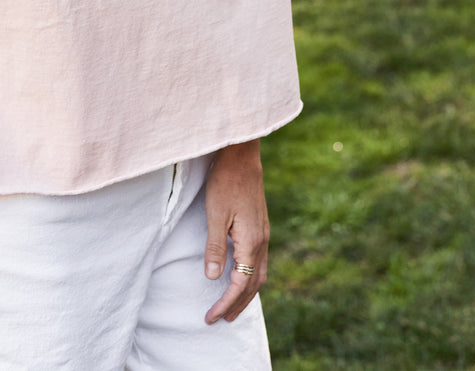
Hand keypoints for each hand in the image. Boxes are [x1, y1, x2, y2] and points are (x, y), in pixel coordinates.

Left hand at [203, 139, 268, 324]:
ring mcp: (263, 234)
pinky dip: (250, 278)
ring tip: (231, 307)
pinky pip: (259, 262)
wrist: (242, 156)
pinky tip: (241, 277)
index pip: (239, 284)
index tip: (210, 317)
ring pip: (259, 275)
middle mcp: (262, 242)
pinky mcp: (260, 226)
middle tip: (219, 320)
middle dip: (237, 305)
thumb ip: (214, 246)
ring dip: (246, 294)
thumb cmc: (225, 181)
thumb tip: (213, 277)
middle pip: (253, 285)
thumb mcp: (214, 213)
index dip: (225, 303)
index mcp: (251, 242)